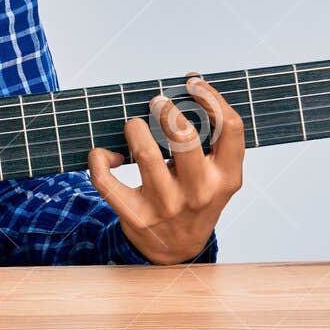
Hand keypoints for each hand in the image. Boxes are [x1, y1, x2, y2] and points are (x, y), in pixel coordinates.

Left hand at [86, 73, 243, 264]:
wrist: (176, 251)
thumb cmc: (194, 196)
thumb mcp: (214, 173)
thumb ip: (208, 135)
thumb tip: (191, 79)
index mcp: (226, 177)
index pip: (230, 128)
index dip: (211, 97)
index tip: (192, 82)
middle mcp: (199, 192)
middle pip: (184, 137)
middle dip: (166, 110)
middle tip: (157, 102)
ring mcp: (167, 206)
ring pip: (145, 154)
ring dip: (134, 129)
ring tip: (134, 126)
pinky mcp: (135, 216)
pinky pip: (106, 180)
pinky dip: (99, 159)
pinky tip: (106, 155)